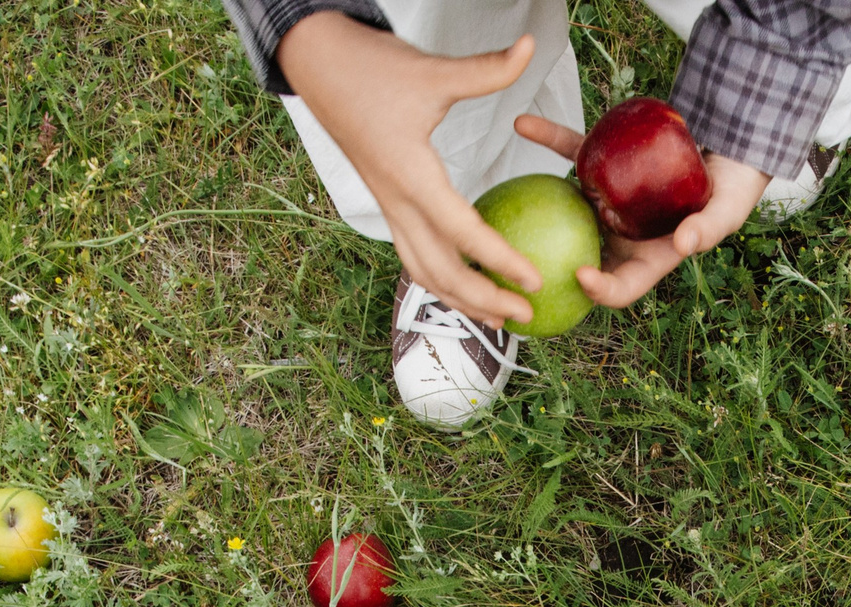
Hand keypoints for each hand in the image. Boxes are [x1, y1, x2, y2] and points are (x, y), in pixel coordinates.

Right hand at [279, 14, 544, 327]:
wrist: (317, 64)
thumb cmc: (372, 67)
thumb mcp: (432, 71)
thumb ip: (486, 70)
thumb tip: (527, 46)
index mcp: (409, 175)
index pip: (462, 231)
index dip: (500, 260)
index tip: (534, 280)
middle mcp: (395, 201)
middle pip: (440, 270)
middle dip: (483, 299)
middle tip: (526, 314)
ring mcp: (388, 206)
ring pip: (422, 271)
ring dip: (460, 298)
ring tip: (499, 316)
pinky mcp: (386, 203)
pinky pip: (413, 254)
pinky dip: (442, 278)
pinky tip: (468, 285)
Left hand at [513, 114, 768, 306]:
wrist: (729, 145)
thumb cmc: (732, 187)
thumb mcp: (729, 209)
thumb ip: (710, 227)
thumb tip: (685, 244)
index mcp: (649, 257)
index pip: (621, 286)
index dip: (600, 290)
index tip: (581, 276)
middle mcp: (622, 234)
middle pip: (581, 255)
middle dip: (549, 265)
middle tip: (522, 255)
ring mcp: (609, 200)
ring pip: (568, 207)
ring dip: (536, 204)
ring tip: (510, 197)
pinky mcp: (605, 163)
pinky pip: (573, 153)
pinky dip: (548, 139)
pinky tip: (523, 123)